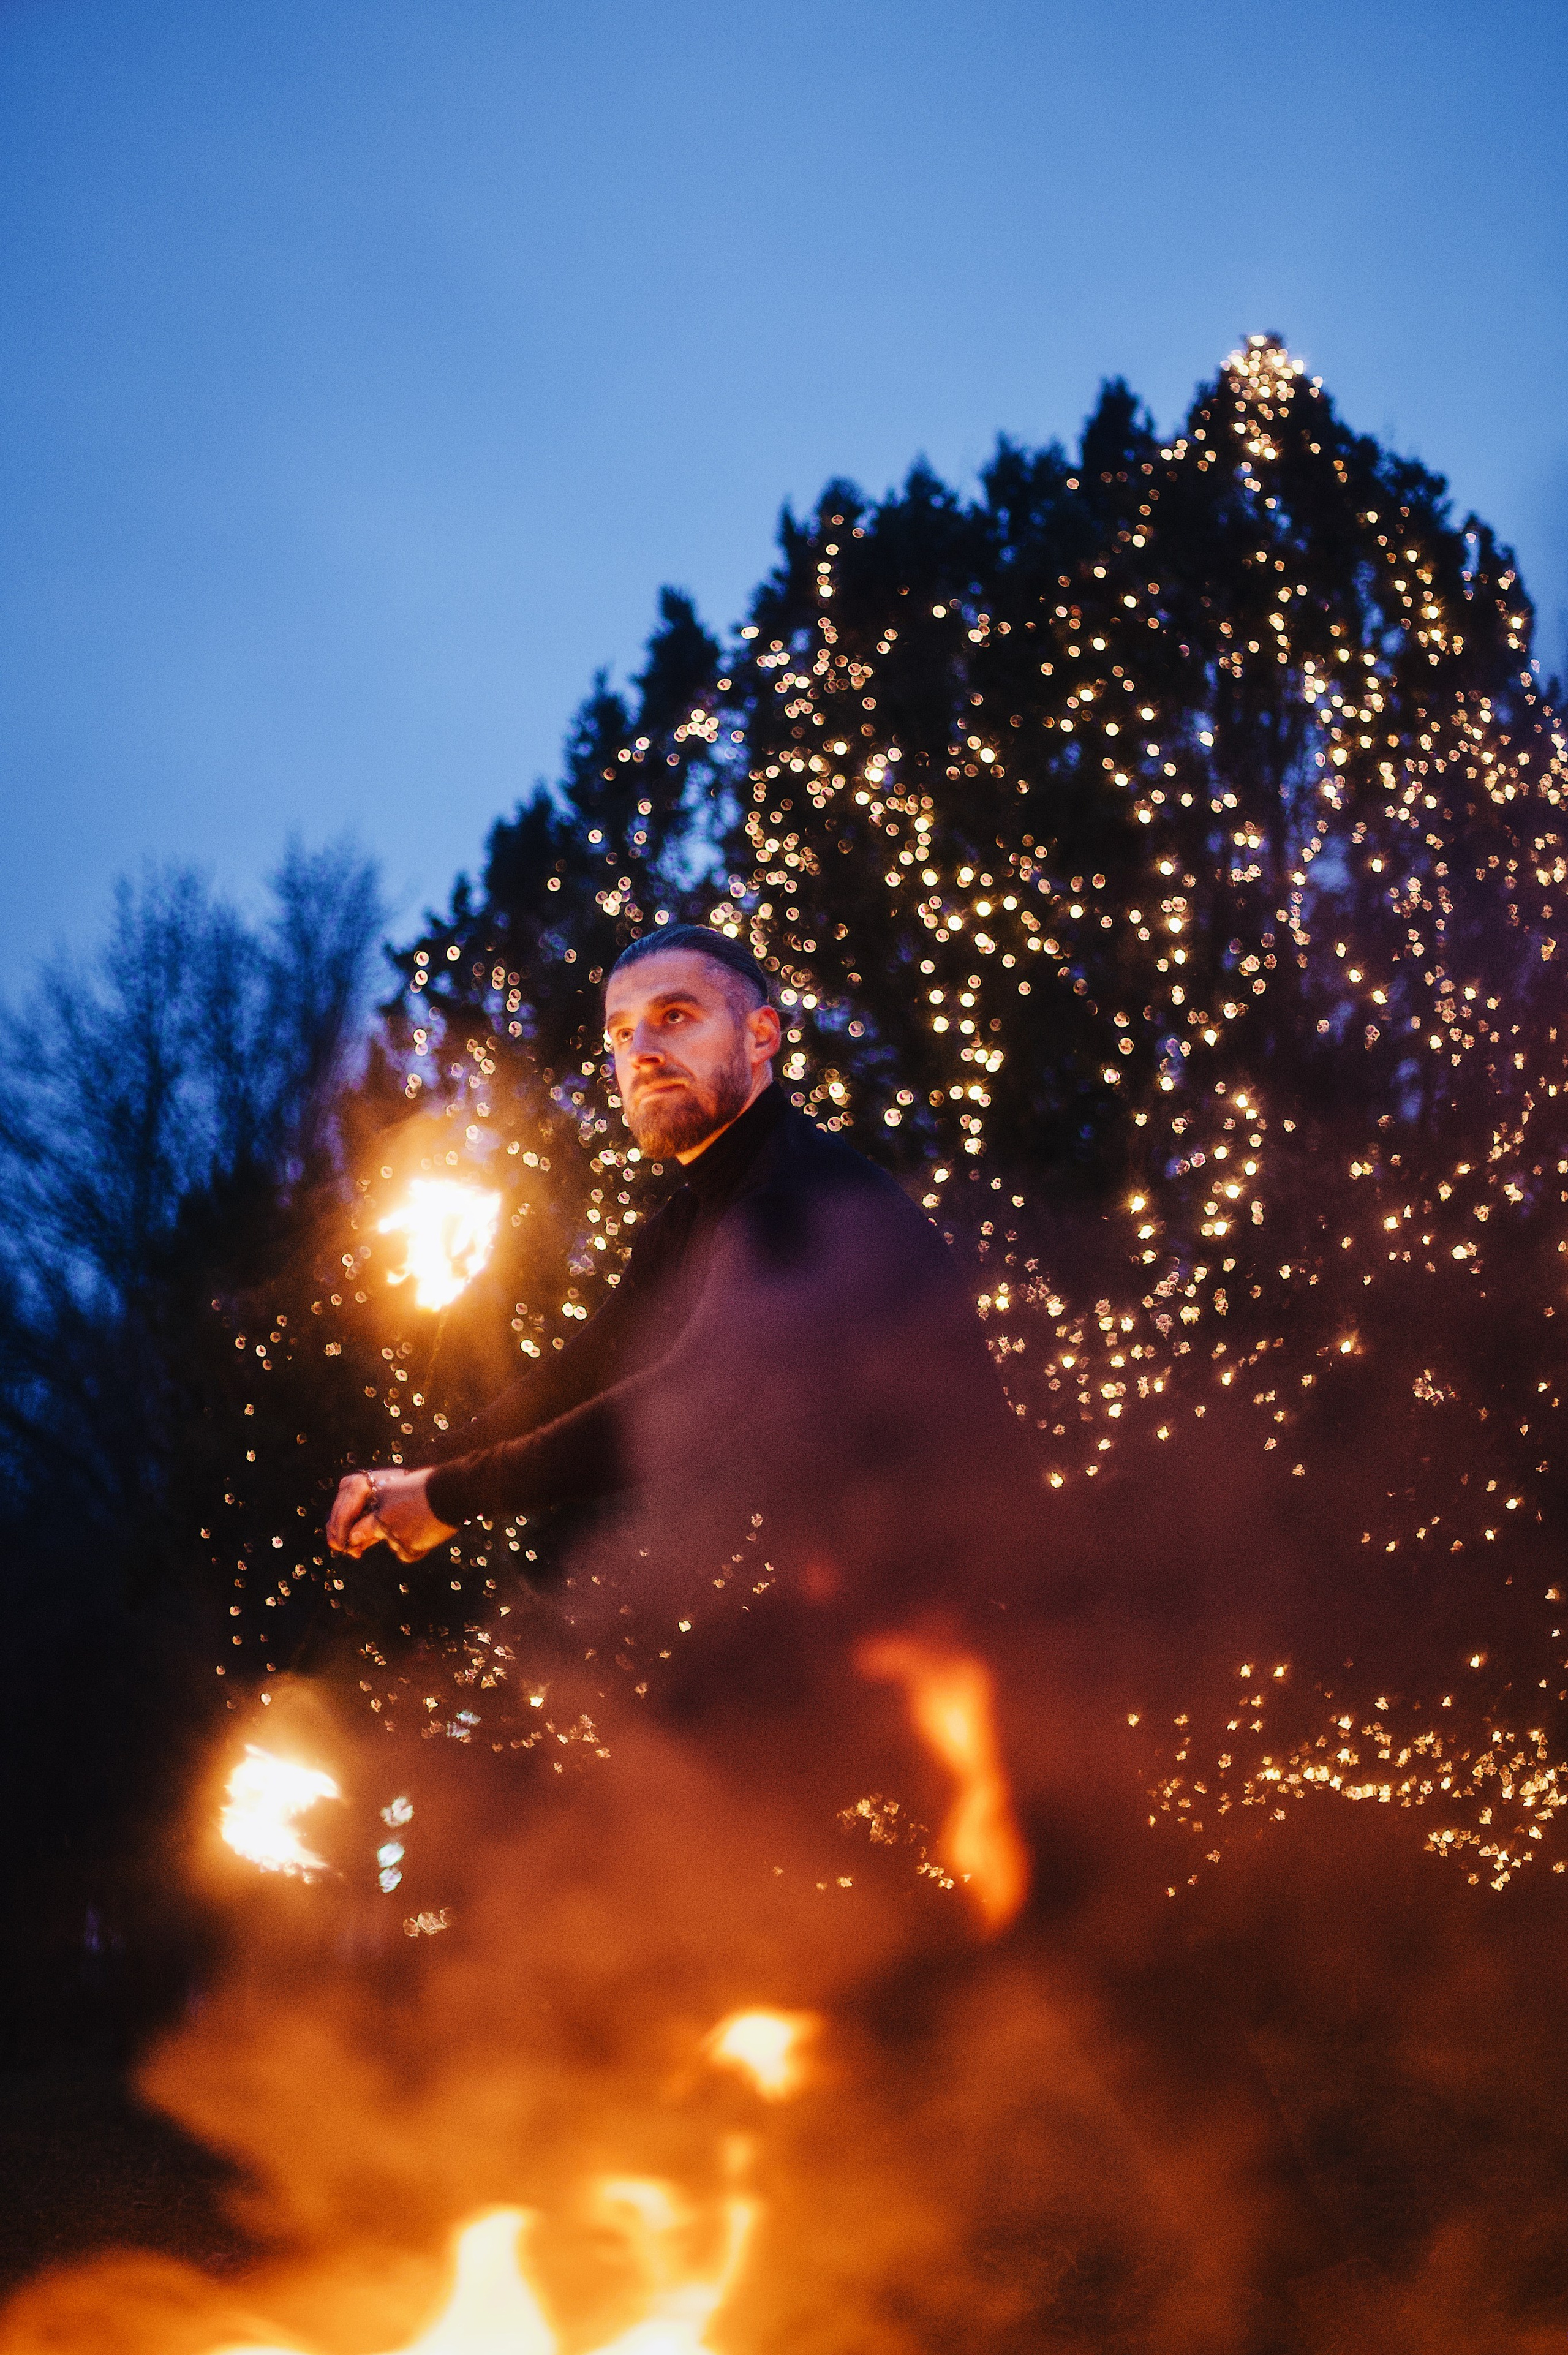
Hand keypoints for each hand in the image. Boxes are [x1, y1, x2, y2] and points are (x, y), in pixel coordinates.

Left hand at [326, 1467, 456, 1563]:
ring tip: (425, 1525)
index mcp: (381, 1495)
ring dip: (404, 1540)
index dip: (354, 1529)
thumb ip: (392, 1502)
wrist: (453, 1492)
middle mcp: (382, 1515)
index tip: (350, 1538)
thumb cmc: (435, 1485)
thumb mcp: (405, 1486)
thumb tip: (382, 1518)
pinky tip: (429, 1535)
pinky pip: (406, 1554)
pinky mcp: (407, 1546)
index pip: (360, 1515)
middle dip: (359, 1541)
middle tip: (354, 1549)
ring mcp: (393, 1532)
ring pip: (392, 1544)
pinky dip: (416, 1549)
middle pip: (361, 1534)